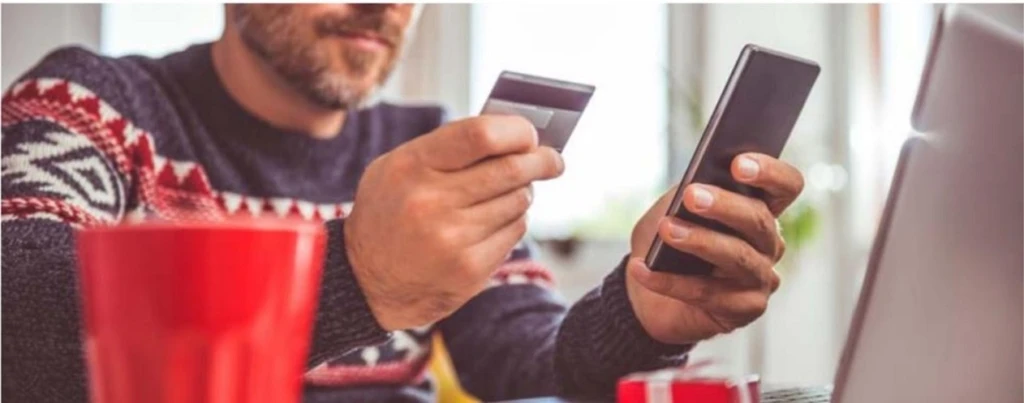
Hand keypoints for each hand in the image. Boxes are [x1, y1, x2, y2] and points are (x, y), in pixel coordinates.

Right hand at [345, 115, 563, 330]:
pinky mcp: (469, 269)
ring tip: (506, 194)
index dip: (516, 130)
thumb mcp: (398, 168)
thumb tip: (510, 131)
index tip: (531, 134)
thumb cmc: (390, 211)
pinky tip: (491, 224)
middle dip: (541, 160)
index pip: (480, 135)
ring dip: (521, 193)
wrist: (366, 281)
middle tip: (553, 159)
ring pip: (518, 201)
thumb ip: (447, 148)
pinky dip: (512, 223)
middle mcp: (431, 202)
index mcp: (412, 167)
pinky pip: (514, 232)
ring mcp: (452, 239)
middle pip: (511, 169)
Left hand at [626, 153, 803, 343]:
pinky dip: (670, 282)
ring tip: (667, 230)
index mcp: (760, 210)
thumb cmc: (666, 244)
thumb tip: (695, 188)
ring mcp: (761, 279)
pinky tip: (642, 269)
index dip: (770, 173)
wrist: (646, 296)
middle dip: (724, 206)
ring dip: (699, 241)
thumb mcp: (672, 209)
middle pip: (759, 221)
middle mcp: (769, 244)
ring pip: (738, 257)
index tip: (737, 164)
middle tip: (692, 195)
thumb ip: (687, 194)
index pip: (786, 186)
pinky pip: (709, 294)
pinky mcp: (745, 310)